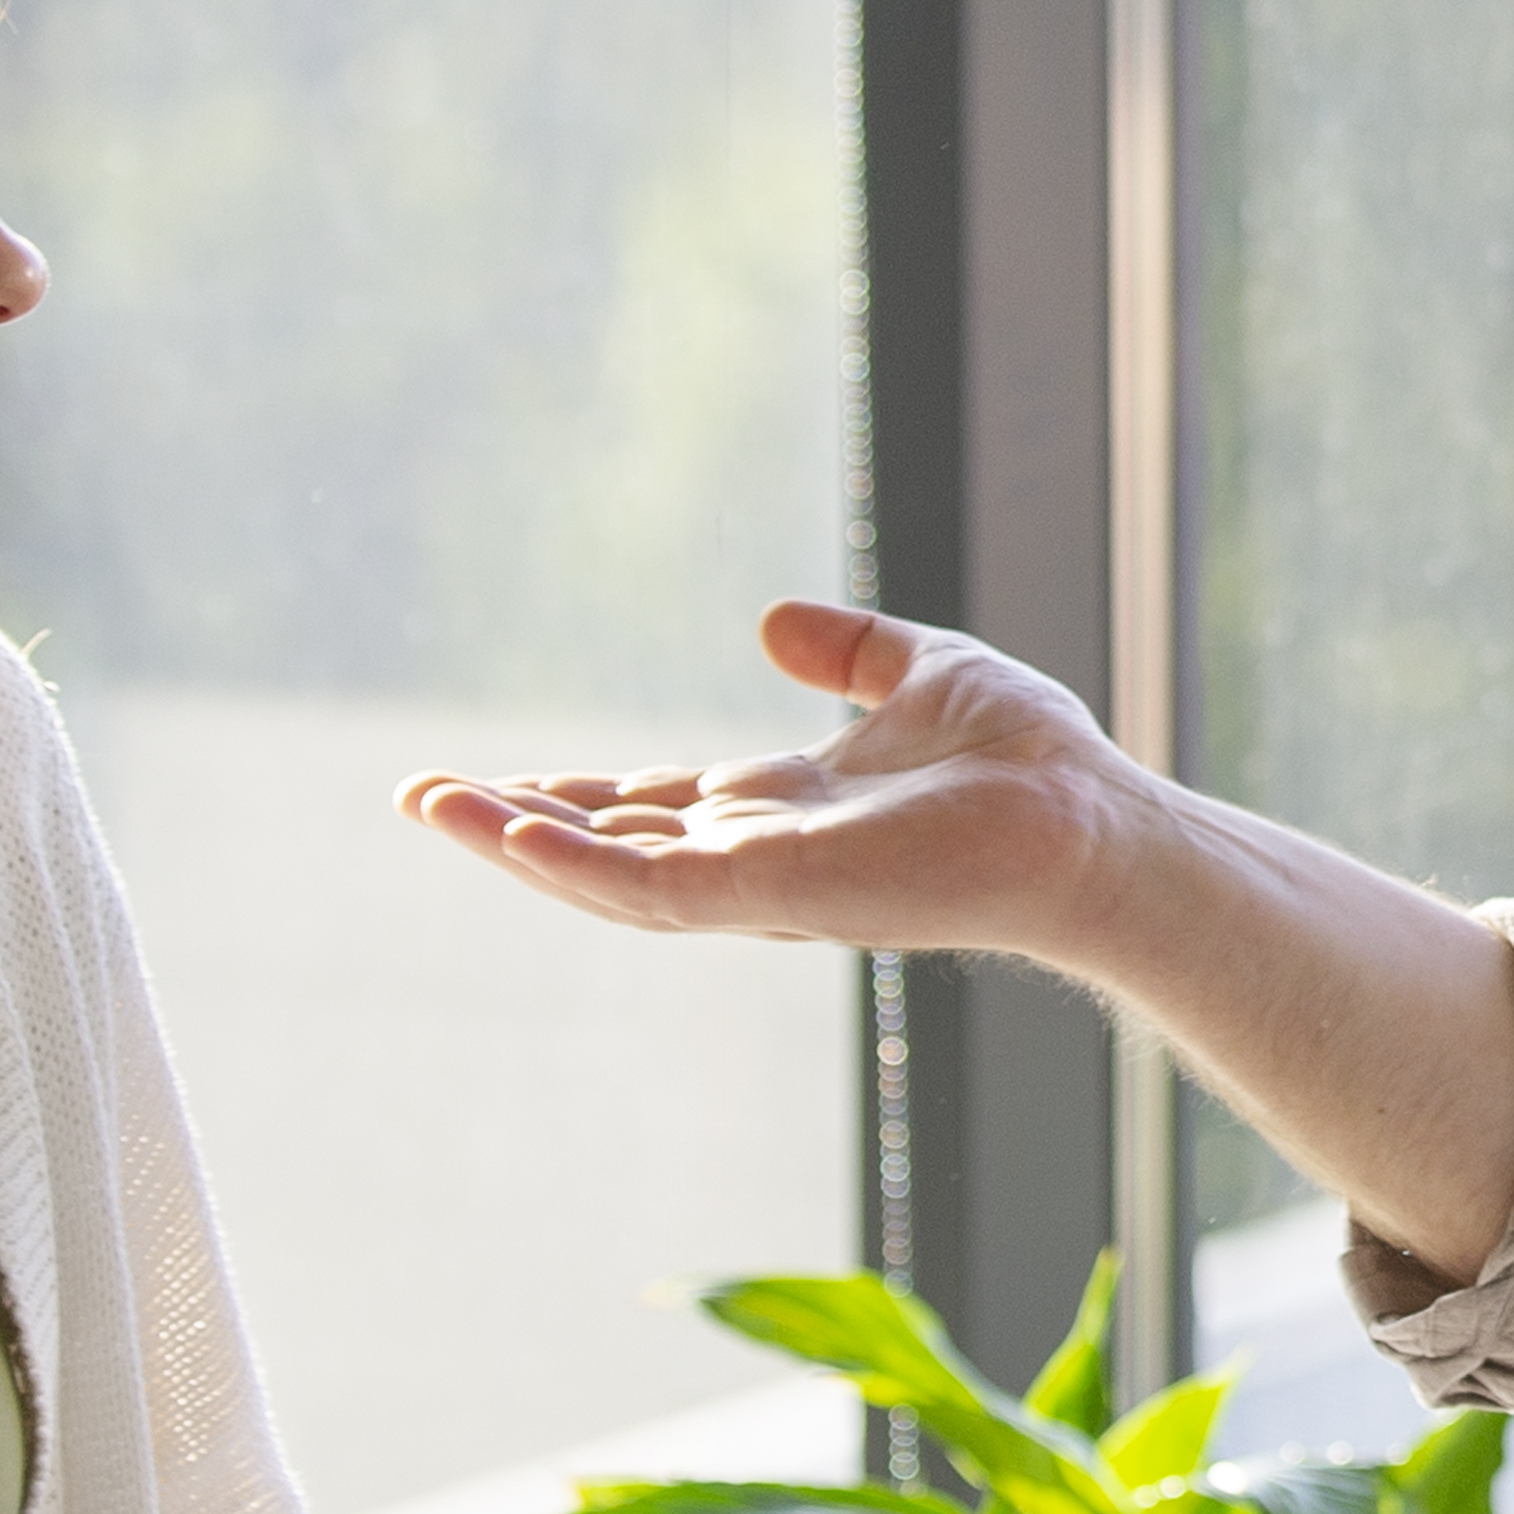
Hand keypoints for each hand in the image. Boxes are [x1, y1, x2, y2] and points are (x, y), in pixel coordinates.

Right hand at [406, 604, 1143, 966]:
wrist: (1094, 824)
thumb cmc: (1030, 763)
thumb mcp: (922, 673)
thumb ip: (848, 652)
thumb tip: (770, 621)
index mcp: (783, 812)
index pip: (651, 812)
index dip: (569, 798)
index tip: (489, 779)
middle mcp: (759, 856)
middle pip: (609, 849)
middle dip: (513, 826)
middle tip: (419, 795)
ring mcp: (764, 881)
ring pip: (612, 876)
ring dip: (517, 843)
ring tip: (430, 804)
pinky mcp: (782, 892)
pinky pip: (660, 891)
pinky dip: (583, 867)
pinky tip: (516, 833)